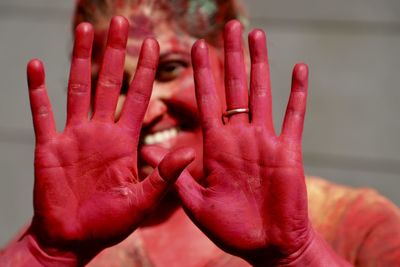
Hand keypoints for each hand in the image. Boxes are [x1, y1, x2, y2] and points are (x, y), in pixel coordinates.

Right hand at [26, 16, 192, 262]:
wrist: (74, 239)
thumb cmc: (109, 224)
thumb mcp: (142, 201)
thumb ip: (164, 177)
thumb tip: (188, 152)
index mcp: (125, 141)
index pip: (139, 97)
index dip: (147, 71)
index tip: (154, 44)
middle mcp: (101, 132)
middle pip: (109, 83)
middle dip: (115, 53)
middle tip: (122, 21)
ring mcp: (74, 136)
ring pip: (78, 89)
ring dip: (81, 60)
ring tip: (84, 30)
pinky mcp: (49, 147)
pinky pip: (42, 113)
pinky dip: (38, 90)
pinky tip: (36, 66)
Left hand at [145, 20, 310, 264]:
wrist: (266, 247)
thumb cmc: (231, 230)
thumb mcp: (196, 205)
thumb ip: (174, 177)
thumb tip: (146, 152)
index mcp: (215, 147)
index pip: (207, 101)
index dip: (202, 73)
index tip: (195, 45)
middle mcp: (239, 137)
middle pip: (233, 88)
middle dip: (230, 57)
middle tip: (229, 26)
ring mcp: (265, 141)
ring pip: (261, 93)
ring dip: (260, 64)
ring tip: (257, 36)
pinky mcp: (288, 151)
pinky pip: (294, 116)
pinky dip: (297, 93)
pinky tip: (299, 69)